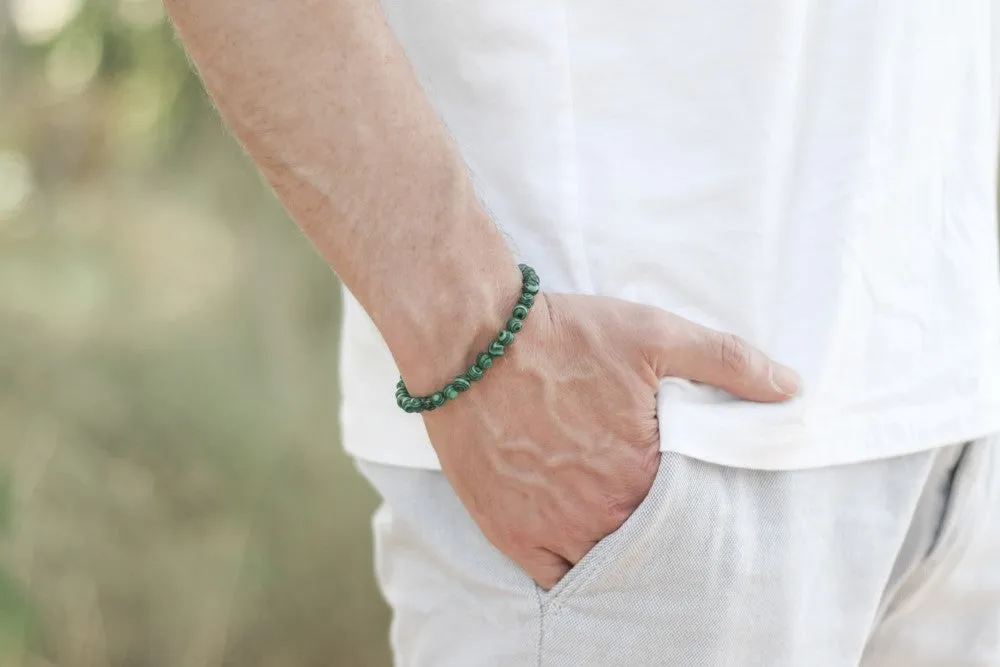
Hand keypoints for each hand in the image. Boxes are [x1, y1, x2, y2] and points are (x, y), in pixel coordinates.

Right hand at [422, 292, 799, 589]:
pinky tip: (585, 554)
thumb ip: (728, 361)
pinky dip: (573, 573)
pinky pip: (553, 579)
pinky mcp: (510, 533)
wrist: (473, 342)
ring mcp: (553, 528)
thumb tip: (792, 388)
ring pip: (605, 568)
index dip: (695, 508)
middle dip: (660, 535)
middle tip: (655, 511)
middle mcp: (601, 512)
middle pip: (649, 546)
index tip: (691, 493)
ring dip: (619, 556)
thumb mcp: (655, 333)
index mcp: (644, 472)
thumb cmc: (564, 336)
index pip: (692, 516)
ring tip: (623, 530)